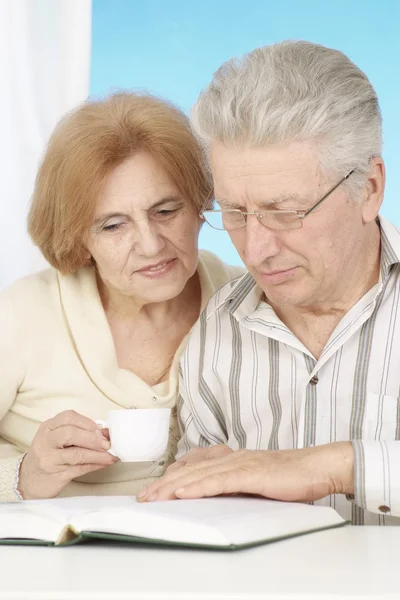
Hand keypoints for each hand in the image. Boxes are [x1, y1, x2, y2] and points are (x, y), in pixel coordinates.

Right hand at [18, 410, 117, 498]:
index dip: (87, 423)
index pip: (68, 417)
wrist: (29, 479)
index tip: (101, 430)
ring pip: (76, 454)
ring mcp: (49, 460)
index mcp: (48, 428)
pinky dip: (95, 465)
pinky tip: (104, 463)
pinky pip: (79, 469)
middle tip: (107, 443)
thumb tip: (106, 432)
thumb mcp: (57, 439)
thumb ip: (79, 432)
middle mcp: (46, 442)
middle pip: (70, 434)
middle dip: (92, 438)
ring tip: (111, 455)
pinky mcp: (56, 475)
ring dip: (98, 454)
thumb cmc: (48, 455)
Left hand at [137, 442, 353, 501]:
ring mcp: (240, 464)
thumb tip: (217, 494)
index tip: (154, 488)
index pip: (194, 465)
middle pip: (190, 469)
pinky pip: (219, 481)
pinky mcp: (251, 474)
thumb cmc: (290, 476)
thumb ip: (235, 483)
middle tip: (143, 496)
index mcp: (232, 458)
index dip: (171, 476)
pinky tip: (183, 493)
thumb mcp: (256, 479)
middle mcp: (231, 457)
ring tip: (154, 497)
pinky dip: (198, 487)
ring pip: (199, 474)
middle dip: (164, 483)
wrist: (316, 467)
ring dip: (173, 486)